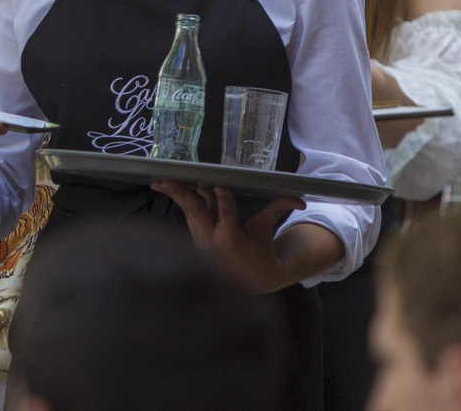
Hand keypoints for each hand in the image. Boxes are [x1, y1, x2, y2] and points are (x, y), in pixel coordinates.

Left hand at [152, 184, 305, 293]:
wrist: (250, 280)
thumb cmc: (260, 250)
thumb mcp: (266, 228)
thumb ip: (279, 208)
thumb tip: (300, 200)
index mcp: (232, 239)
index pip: (226, 214)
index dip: (222, 199)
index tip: (219, 185)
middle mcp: (212, 241)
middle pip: (195, 213)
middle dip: (180, 195)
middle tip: (168, 180)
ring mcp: (201, 240)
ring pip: (188, 212)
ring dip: (175, 196)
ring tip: (160, 181)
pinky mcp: (196, 239)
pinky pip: (190, 216)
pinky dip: (184, 201)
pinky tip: (172, 187)